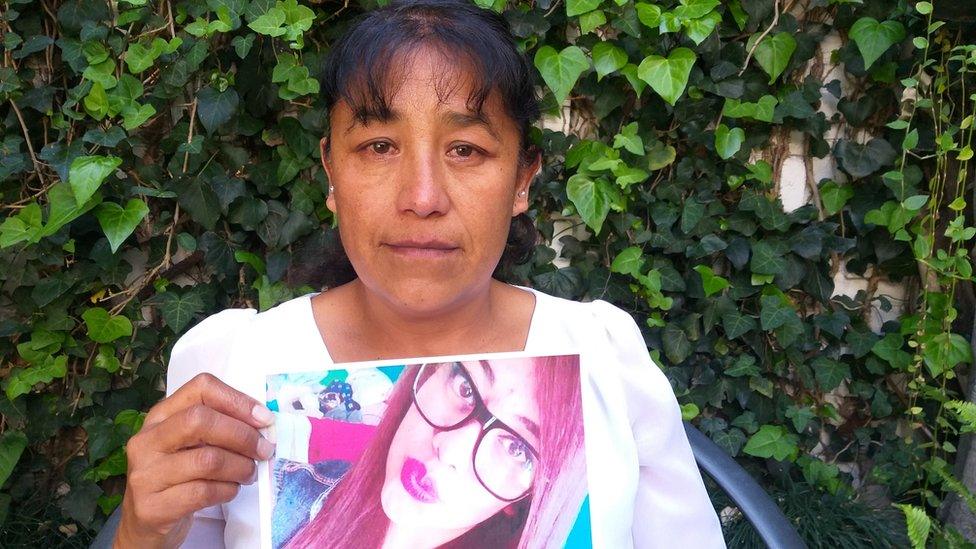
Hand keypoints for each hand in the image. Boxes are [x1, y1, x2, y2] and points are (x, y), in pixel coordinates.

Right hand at [114, 373, 274, 548]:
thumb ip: (219, 427)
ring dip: (240, 466)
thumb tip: (263, 423)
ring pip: (206, 460)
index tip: (264, 418)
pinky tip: (231, 489)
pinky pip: (203, 492)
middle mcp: (146, 441)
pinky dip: (228, 490)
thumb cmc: (178, 477)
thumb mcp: (191, 444)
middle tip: (263, 449)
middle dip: (242, 435)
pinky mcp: (152, 507)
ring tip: (249, 473)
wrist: (146, 525)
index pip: (200, 388)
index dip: (237, 400)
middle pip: (200, 420)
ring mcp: (145, 475)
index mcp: (160, 416)